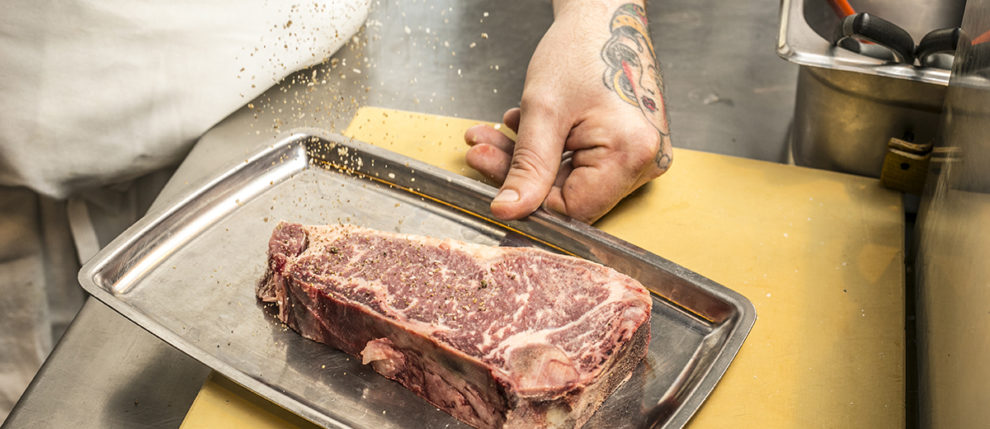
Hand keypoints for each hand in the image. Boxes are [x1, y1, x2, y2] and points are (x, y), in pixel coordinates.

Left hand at [464, 0, 671, 223]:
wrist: (606, 14)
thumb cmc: (582, 48)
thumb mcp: (543, 110)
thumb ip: (526, 167)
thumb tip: (508, 210)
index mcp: (630, 154)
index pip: (572, 209)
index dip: (527, 200)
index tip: (488, 173)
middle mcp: (645, 161)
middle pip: (569, 193)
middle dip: (518, 171)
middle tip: (480, 150)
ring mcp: (640, 154)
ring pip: (570, 178)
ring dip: (529, 158)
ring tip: (493, 133)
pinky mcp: (629, 146)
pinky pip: (583, 162)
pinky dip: (550, 150)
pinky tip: (523, 127)